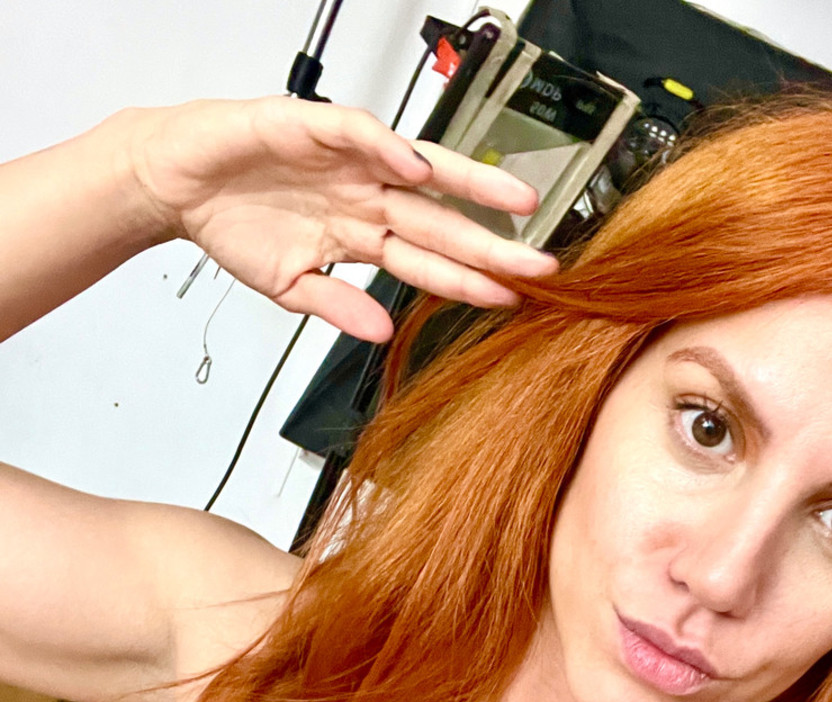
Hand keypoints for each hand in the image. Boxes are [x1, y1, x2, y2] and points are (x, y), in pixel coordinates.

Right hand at [123, 96, 557, 340]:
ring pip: (423, 172)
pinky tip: (421, 169)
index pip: (431, 262)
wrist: (177, 183)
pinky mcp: (313, 128)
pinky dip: (390, 149)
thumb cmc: (233, 224)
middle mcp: (367, 196)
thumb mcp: (290, 286)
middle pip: (444, 221)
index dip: (472, 282)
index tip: (514, 301)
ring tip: (515, 202)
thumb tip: (382, 333)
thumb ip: (339, 306)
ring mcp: (347, 163)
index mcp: (364, 234)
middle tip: (543, 264)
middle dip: (493, 244)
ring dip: (470, 186)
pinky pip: (360, 135)